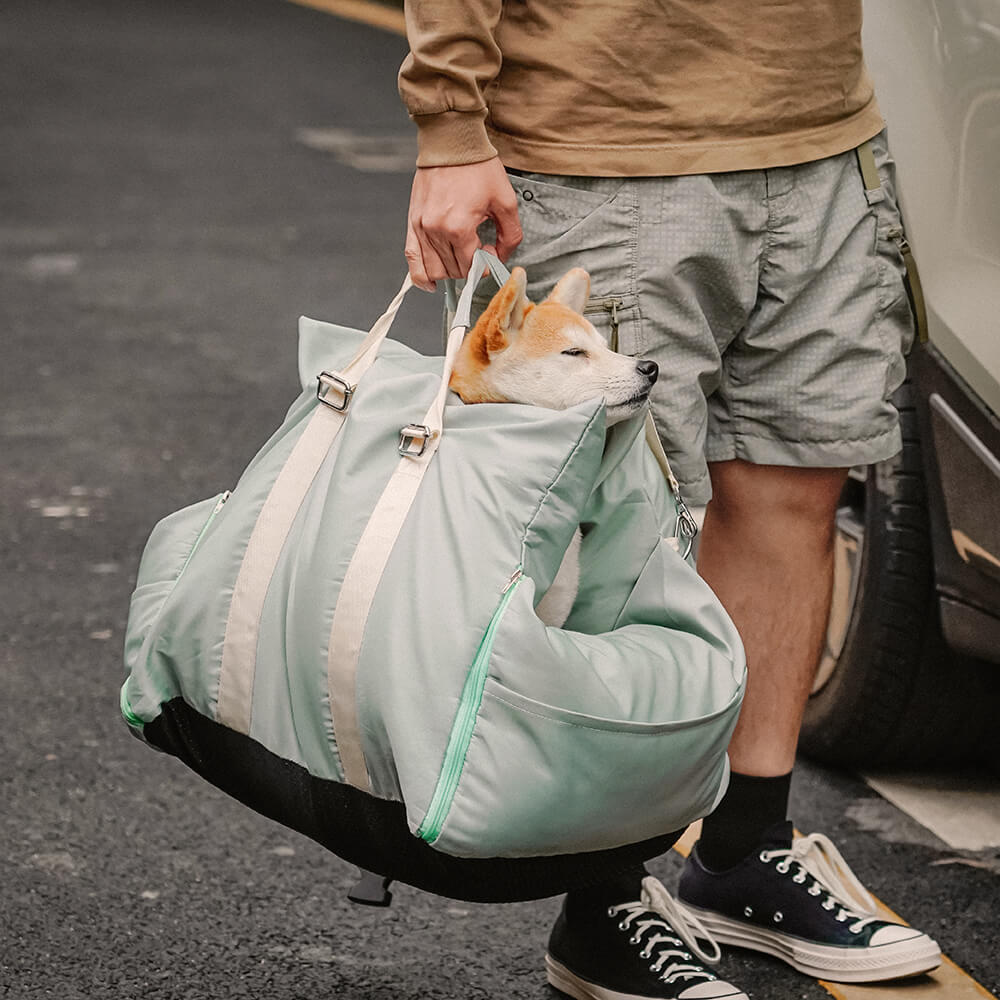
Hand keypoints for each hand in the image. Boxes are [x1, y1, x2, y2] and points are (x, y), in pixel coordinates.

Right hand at [405, 158, 522, 290]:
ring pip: (433, 269)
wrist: (451, 141)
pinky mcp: (412, 222)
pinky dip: (420, 275)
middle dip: (469, 267)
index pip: (471, 267)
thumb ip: (510, 236)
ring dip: (449, 270)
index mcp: (459, 227)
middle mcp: (436, 231)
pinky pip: (411, 258)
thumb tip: (500, 258)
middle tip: (478, 249)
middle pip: (452, 271)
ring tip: (460, 256)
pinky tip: (430, 284)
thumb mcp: (506, 201)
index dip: (484, 265)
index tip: (490, 251)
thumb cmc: (477, 167)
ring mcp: (421, 227)